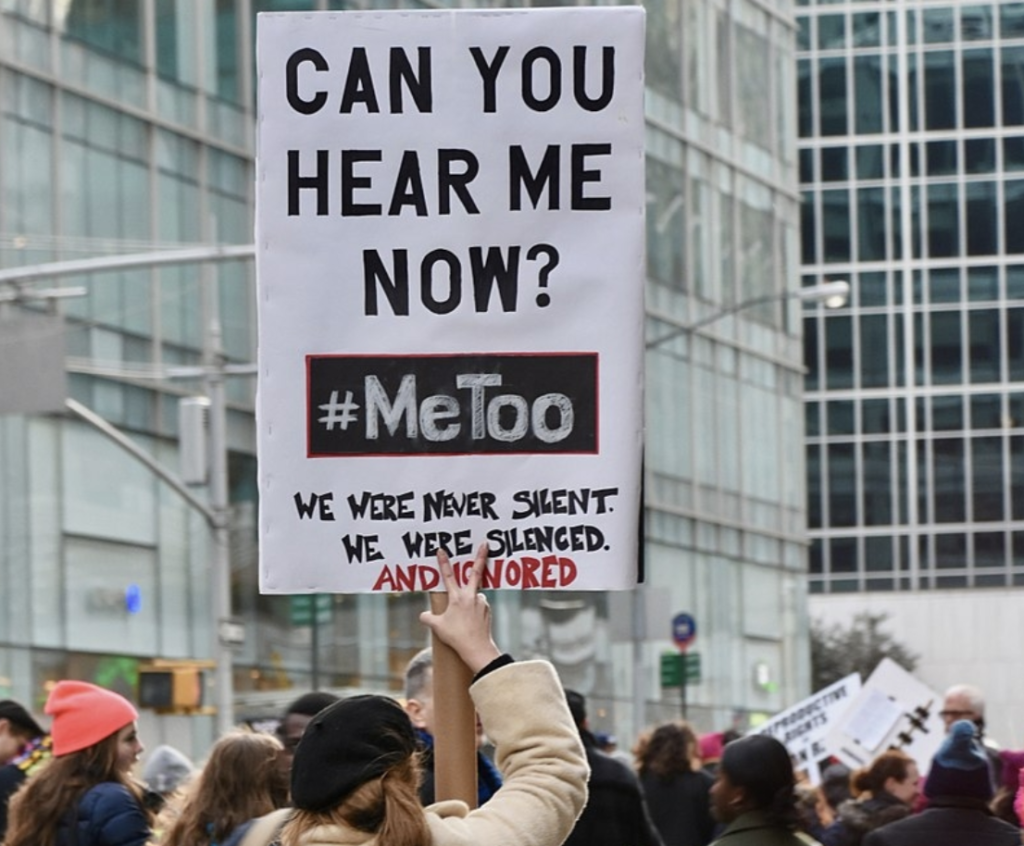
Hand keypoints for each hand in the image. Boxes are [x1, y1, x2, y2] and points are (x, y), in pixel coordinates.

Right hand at [419, 542, 501, 673]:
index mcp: (457, 597)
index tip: (441, 550)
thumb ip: (428, 618)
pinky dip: (473, 610)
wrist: (477, 648)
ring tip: (462, 622)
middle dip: (481, 556)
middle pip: (475, 572)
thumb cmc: (456, 637)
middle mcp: (471, 596)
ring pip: (474, 596)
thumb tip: (423, 615)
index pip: (448, 575)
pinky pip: (478, 606)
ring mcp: (482, 602)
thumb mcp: (437, 627)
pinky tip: (469, 623)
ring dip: (468, 602)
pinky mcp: (487, 610)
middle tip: (485, 543)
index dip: (443, 562)